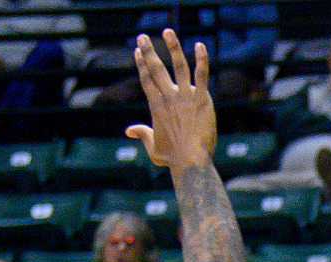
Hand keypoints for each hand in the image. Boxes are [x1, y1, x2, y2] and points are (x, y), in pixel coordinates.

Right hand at [124, 30, 216, 171]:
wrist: (190, 161)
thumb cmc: (172, 158)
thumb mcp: (153, 147)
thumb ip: (142, 134)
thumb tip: (129, 130)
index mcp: (156, 106)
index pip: (146, 79)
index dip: (141, 64)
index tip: (137, 51)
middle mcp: (168, 97)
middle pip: (155, 68)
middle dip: (148, 51)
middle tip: (142, 36)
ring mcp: (185, 96)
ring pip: (178, 65)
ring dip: (172, 46)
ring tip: (168, 31)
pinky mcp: (201, 99)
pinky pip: (202, 75)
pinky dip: (201, 59)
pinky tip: (200, 46)